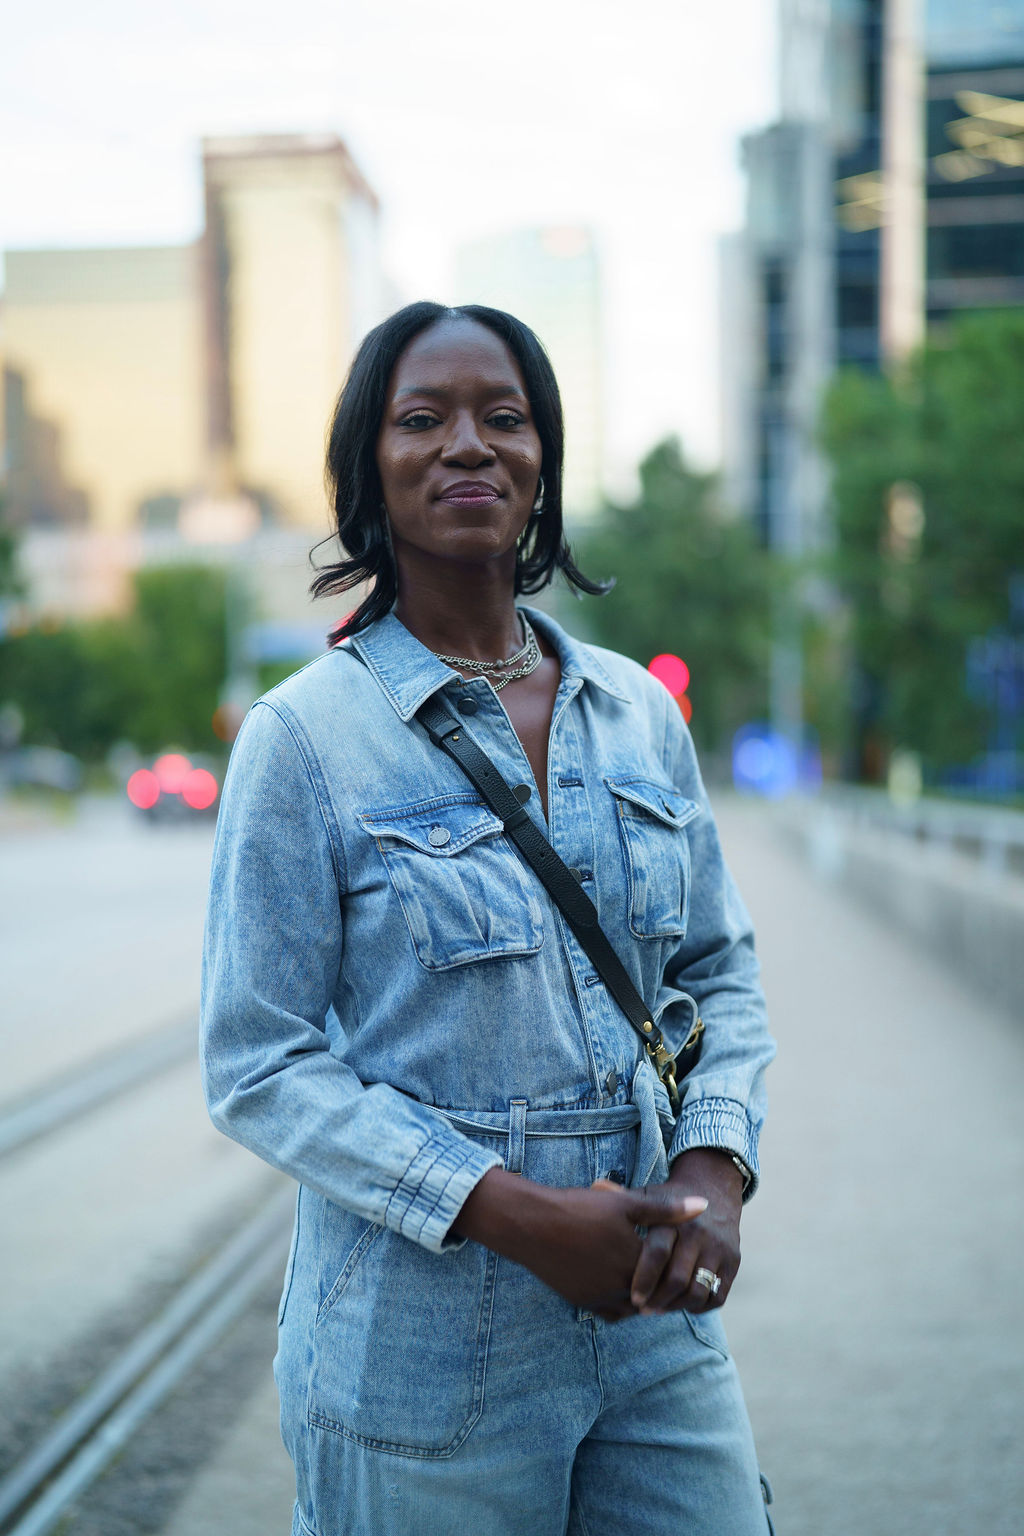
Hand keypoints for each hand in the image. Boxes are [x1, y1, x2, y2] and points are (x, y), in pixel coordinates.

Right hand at [453, 1168, 706, 1319]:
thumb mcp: (626, 1203)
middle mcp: (620, 1287)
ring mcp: (599, 1298)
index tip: (686, 1257)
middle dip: (665, 1286)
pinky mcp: (582, 1302)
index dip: (680, 1264)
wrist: (532, 1224)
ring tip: (650, 1278)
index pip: (670, 1274)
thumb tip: (704, 1205)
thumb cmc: (579, 1208)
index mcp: (635, 1263)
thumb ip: (666, 1209)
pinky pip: (611, 1312)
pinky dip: (622, 1303)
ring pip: (634, 1307)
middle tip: (674, 1273)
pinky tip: (623, 1284)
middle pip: (655, 1296)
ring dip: (644, 1296)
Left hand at [628, 1148, 743, 1315]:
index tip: (633, 1297)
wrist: (714, 1190)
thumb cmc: (669, 1198)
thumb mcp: (649, 1195)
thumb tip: (594, 1188)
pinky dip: (699, 1306)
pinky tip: (683, 1304)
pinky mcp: (733, 1262)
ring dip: (677, 1306)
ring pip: (698, 1291)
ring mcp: (719, 1248)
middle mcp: (699, 1233)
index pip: (658, 1253)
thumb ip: (624, 1199)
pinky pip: (717, 1295)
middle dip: (658, 1300)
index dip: (644, 1279)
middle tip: (644, 1309)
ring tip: (661, 1308)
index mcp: (674, 1218)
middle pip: (677, 1279)